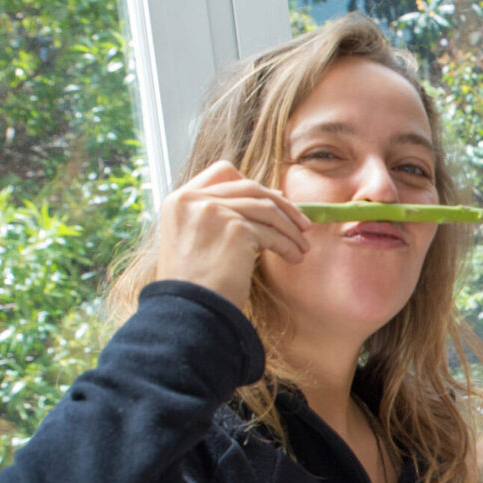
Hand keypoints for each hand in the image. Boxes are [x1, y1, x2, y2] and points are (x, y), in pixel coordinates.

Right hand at [155, 160, 311, 308]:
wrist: (189, 311)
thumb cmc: (196, 285)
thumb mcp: (195, 241)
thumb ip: (217, 217)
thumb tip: (263, 204)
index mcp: (179, 200)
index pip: (222, 172)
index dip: (251, 183)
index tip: (275, 199)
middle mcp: (193, 200)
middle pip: (251, 187)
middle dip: (282, 205)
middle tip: (302, 223)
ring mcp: (214, 211)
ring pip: (267, 208)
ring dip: (291, 228)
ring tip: (302, 246)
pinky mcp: (235, 228)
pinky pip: (272, 232)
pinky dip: (288, 245)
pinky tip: (295, 257)